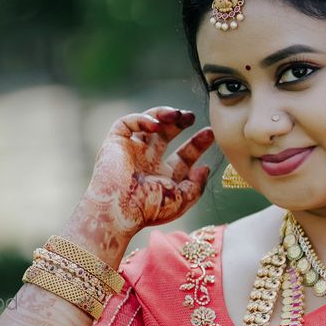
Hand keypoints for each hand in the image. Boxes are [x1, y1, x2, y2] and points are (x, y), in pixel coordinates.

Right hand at [84, 107, 214, 238]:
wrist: (120, 210)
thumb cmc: (149, 210)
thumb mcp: (180, 201)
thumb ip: (196, 186)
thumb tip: (205, 168)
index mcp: (163, 176)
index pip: (184, 155)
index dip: (197, 144)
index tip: (210, 133)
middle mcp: (148, 161)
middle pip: (167, 135)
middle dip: (180, 123)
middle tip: (192, 116)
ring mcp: (132, 151)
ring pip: (148, 124)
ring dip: (163, 115)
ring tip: (177, 114)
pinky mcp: (115, 143)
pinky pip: (127, 123)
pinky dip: (142, 119)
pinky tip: (156, 125)